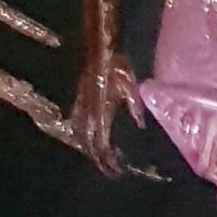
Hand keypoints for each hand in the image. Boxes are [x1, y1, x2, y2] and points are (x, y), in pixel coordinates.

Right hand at [70, 52, 146, 176]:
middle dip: (96, 159)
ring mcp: (79, 104)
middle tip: (108, 169)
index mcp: (101, 112)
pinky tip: (87, 135)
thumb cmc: (117, 64)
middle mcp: (87, 112)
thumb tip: (141, 125)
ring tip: (98, 157)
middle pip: (87, 144)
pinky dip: (81, 134)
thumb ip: (135, 108)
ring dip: (87, 148)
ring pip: (78, 134)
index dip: (108, 160)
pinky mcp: (77, 98)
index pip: (101, 144)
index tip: (116, 169)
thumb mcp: (131, 87)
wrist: (98, 47)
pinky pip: (75, 122)